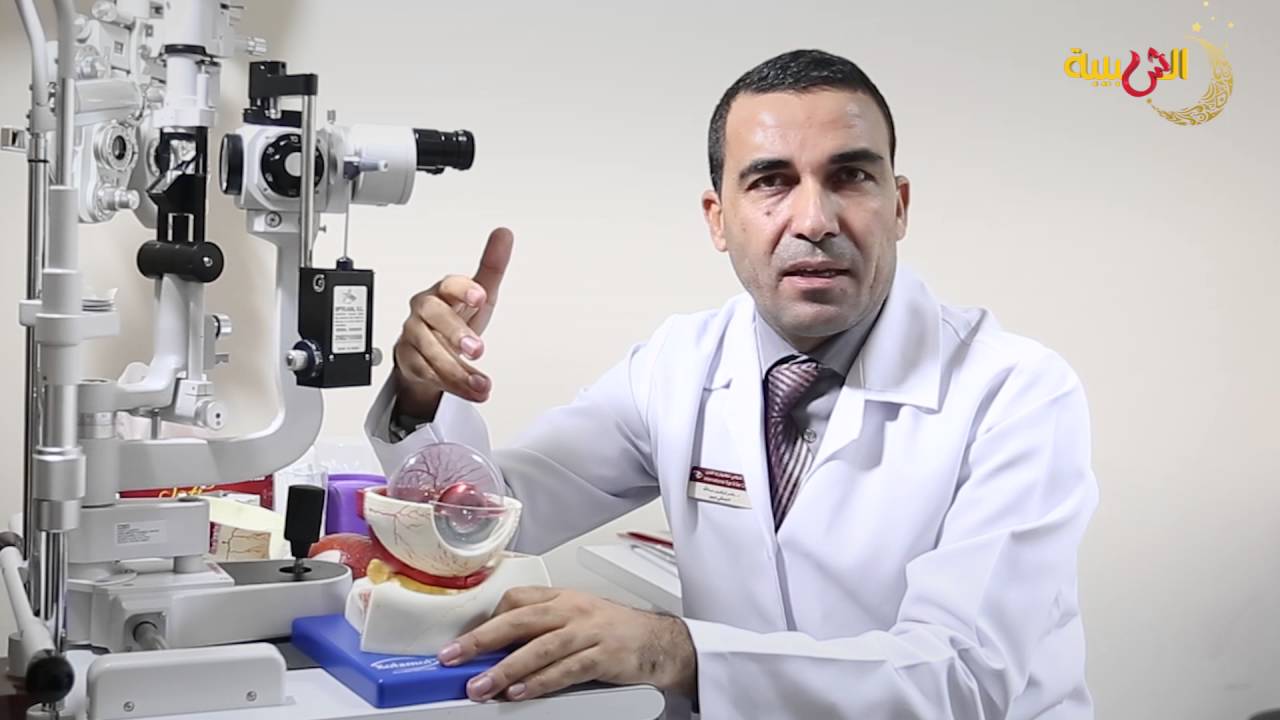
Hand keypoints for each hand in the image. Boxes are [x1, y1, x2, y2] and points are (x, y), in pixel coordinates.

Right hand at [393, 227, 513, 417]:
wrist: (431, 347)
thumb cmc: (455, 316)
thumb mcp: (479, 294)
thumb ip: (492, 267)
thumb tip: (504, 234)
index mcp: (442, 291)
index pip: (448, 284)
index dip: (462, 289)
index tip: (480, 295)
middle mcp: (424, 311)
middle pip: (432, 315)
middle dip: (455, 332)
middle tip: (477, 348)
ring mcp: (414, 336)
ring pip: (428, 350)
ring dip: (456, 370)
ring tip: (481, 384)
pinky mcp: (409, 360)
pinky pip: (425, 372)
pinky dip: (450, 385)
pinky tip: (471, 390)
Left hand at [437, 587, 697, 702]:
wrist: (659, 642)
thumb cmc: (613, 630)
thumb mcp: (575, 618)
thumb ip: (540, 628)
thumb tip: (497, 649)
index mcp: (562, 598)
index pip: (516, 600)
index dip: (487, 621)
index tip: (462, 641)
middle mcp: (572, 610)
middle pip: (520, 620)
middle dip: (481, 640)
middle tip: (453, 657)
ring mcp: (589, 631)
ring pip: (540, 647)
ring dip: (506, 669)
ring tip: (481, 686)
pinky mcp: (604, 655)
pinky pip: (567, 669)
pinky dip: (541, 682)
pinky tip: (521, 692)